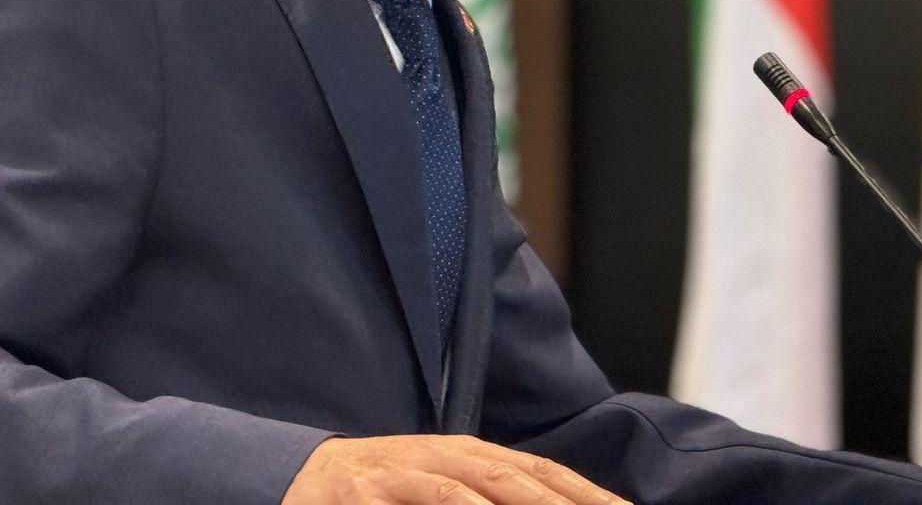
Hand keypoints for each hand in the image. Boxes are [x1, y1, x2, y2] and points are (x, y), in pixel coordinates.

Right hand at [282, 435, 630, 504]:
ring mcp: (409, 473)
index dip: (586, 492)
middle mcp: (448, 457)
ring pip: (476, 491)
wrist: (298, 478)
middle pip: (522, 479)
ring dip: (523, 504)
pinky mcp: (370, 493)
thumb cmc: (381, 491)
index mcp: (471, 456)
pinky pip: (424, 502)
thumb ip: (488, 494)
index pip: (544, 472)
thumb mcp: (440, 486)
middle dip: (569, 502)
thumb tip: (548, 501)